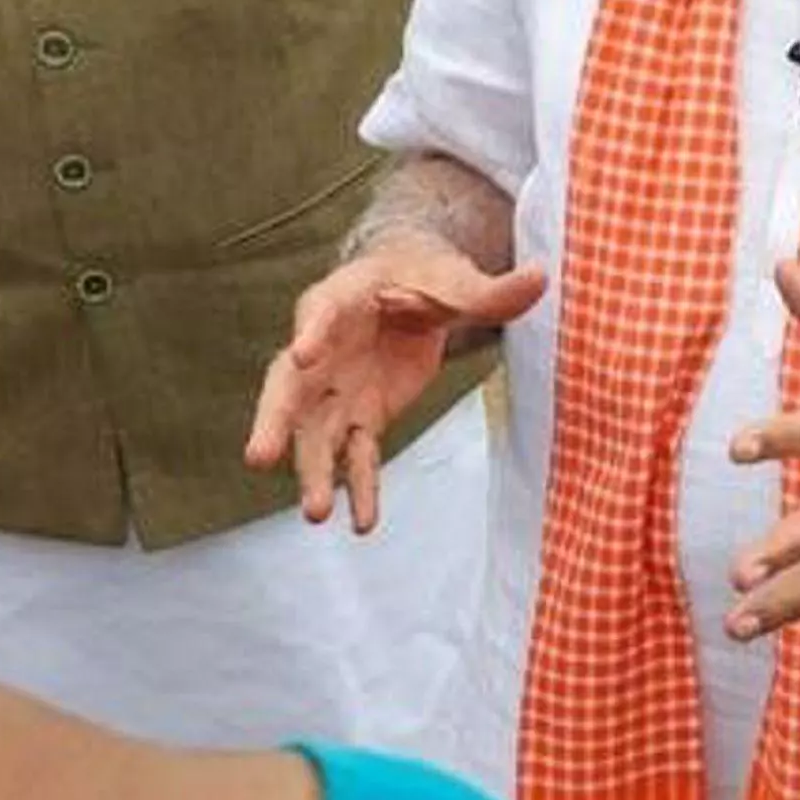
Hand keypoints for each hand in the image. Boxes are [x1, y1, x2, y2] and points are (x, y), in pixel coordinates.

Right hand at [244, 235, 546, 533]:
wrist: (416, 290)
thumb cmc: (427, 274)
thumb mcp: (459, 279)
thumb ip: (492, 290)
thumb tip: (541, 277)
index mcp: (343, 297)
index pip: (320, 312)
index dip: (311, 332)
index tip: (301, 354)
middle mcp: (324, 348)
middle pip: (288, 385)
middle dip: (274, 420)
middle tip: (258, 456)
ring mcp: (337, 388)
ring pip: (314, 433)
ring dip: (312, 472)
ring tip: (315, 515)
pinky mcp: (360, 416)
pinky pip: (354, 456)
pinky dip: (359, 488)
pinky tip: (363, 524)